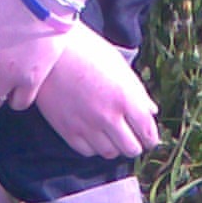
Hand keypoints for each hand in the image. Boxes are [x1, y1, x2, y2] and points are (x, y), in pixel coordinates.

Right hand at [35, 25, 159, 158]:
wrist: (50, 49)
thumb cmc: (87, 51)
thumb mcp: (119, 66)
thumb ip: (137, 92)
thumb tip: (151, 111)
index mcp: (125, 97)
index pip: (147, 132)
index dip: (151, 137)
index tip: (149, 137)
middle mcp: (107, 116)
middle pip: (131, 148)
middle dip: (135, 144)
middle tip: (132, 137)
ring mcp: (86, 125)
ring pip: (109, 153)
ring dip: (114, 146)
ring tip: (112, 135)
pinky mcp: (66, 130)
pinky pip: (87, 151)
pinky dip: (93, 146)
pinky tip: (94, 134)